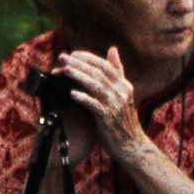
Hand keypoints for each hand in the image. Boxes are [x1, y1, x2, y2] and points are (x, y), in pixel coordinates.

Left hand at [57, 45, 144, 163]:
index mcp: (123, 85)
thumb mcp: (122, 92)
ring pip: (95, 86)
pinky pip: (94, 105)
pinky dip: (83, 98)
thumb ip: (117, 71)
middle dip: (78, 63)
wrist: (131, 144)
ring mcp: (115, 105)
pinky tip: (72, 93)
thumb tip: (113, 49)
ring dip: (78, 76)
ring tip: (64, 70)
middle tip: (62, 56)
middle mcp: (121, 92)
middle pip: (98, 73)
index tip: (73, 54)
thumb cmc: (123, 119)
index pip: (105, 65)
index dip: (89, 58)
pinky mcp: (108, 118)